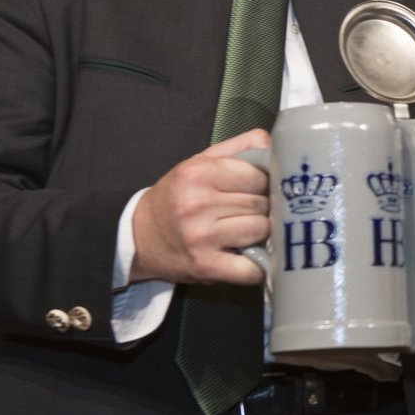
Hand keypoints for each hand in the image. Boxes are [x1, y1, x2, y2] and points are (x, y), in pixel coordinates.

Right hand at [129, 127, 272, 284]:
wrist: (138, 235)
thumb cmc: (176, 196)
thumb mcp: (200, 162)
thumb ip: (240, 148)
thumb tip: (276, 145)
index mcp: (198, 172)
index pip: (258, 175)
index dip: (264, 183)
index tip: (256, 189)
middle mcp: (198, 203)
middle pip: (261, 203)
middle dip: (262, 207)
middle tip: (247, 211)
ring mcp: (202, 237)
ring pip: (261, 229)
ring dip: (260, 233)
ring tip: (244, 231)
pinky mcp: (207, 267)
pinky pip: (252, 269)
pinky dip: (258, 266)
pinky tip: (248, 256)